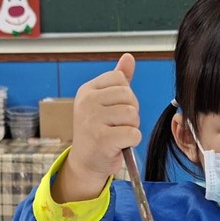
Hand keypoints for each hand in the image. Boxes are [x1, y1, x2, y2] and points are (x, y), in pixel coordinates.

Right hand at [53, 54, 140, 202]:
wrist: (86, 163)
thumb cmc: (98, 130)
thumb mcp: (105, 102)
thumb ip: (118, 80)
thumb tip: (128, 57)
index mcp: (87, 90)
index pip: (119, 79)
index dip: (125, 95)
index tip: (113, 109)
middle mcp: (86, 102)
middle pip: (128, 96)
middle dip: (130, 112)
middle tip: (117, 125)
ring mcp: (92, 120)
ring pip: (132, 114)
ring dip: (132, 127)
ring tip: (117, 134)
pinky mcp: (102, 139)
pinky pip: (133, 133)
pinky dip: (132, 141)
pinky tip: (120, 145)